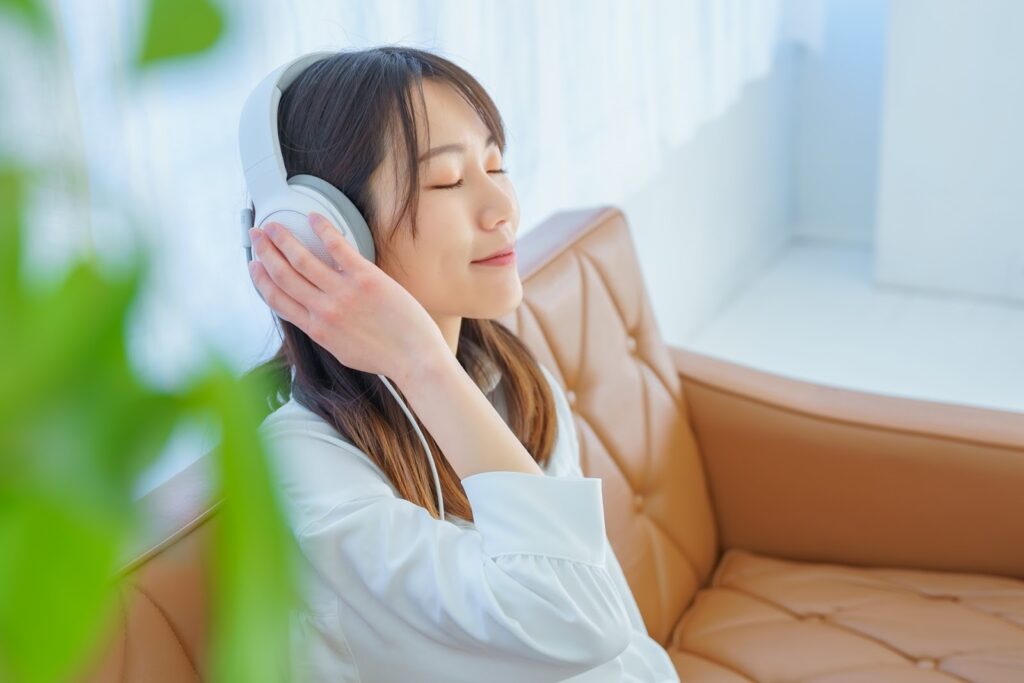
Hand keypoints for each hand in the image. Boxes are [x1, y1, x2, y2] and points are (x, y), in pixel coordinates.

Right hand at [248, 212, 446, 380]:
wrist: (414, 359)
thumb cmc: (385, 357)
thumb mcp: (343, 351)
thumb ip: (325, 332)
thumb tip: (316, 319)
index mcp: (316, 330)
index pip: (277, 300)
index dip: (261, 279)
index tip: (254, 265)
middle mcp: (324, 310)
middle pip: (283, 275)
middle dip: (265, 252)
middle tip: (258, 236)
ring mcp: (343, 293)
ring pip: (302, 259)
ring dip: (283, 238)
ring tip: (275, 225)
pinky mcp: (366, 278)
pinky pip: (337, 247)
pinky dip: (323, 229)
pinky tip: (314, 218)